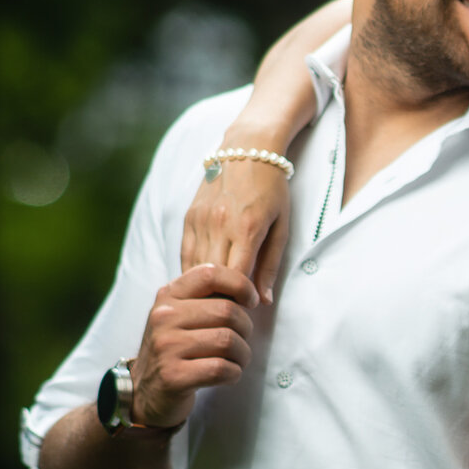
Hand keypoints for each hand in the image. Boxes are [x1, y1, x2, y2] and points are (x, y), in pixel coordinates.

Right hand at [135, 264, 259, 427]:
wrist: (146, 390)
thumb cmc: (176, 349)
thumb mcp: (182, 315)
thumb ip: (208, 298)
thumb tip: (250, 286)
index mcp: (168, 296)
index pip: (211, 273)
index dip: (240, 284)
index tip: (251, 301)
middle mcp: (163, 317)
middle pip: (227, 311)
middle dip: (245, 329)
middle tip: (240, 341)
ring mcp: (166, 346)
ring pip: (228, 341)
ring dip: (242, 354)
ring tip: (235, 360)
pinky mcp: (173, 376)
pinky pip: (222, 368)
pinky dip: (234, 373)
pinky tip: (227, 374)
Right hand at [180, 141, 292, 304]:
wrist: (247, 149)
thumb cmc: (273, 190)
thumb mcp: (282, 227)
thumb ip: (271, 265)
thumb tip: (264, 301)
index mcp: (246, 229)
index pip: (236, 278)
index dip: (238, 301)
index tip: (244, 315)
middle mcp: (219, 225)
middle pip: (212, 277)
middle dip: (217, 299)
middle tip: (223, 319)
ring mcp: (200, 220)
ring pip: (194, 267)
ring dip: (200, 289)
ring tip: (207, 308)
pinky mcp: (189, 216)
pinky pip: (186, 252)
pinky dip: (190, 272)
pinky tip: (195, 286)